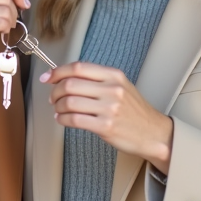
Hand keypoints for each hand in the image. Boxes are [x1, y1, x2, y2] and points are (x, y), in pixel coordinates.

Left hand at [42, 62, 173, 173]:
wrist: (153, 133)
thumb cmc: (134, 111)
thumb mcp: (120, 86)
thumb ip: (96, 79)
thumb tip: (64, 77)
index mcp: (114, 75)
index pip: (78, 67)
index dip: (58, 72)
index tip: (47, 77)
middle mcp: (112, 89)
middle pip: (70, 84)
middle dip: (55, 91)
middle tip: (52, 97)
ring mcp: (109, 108)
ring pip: (69, 102)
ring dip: (57, 106)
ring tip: (58, 110)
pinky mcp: (105, 126)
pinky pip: (74, 120)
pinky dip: (62, 119)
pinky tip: (62, 119)